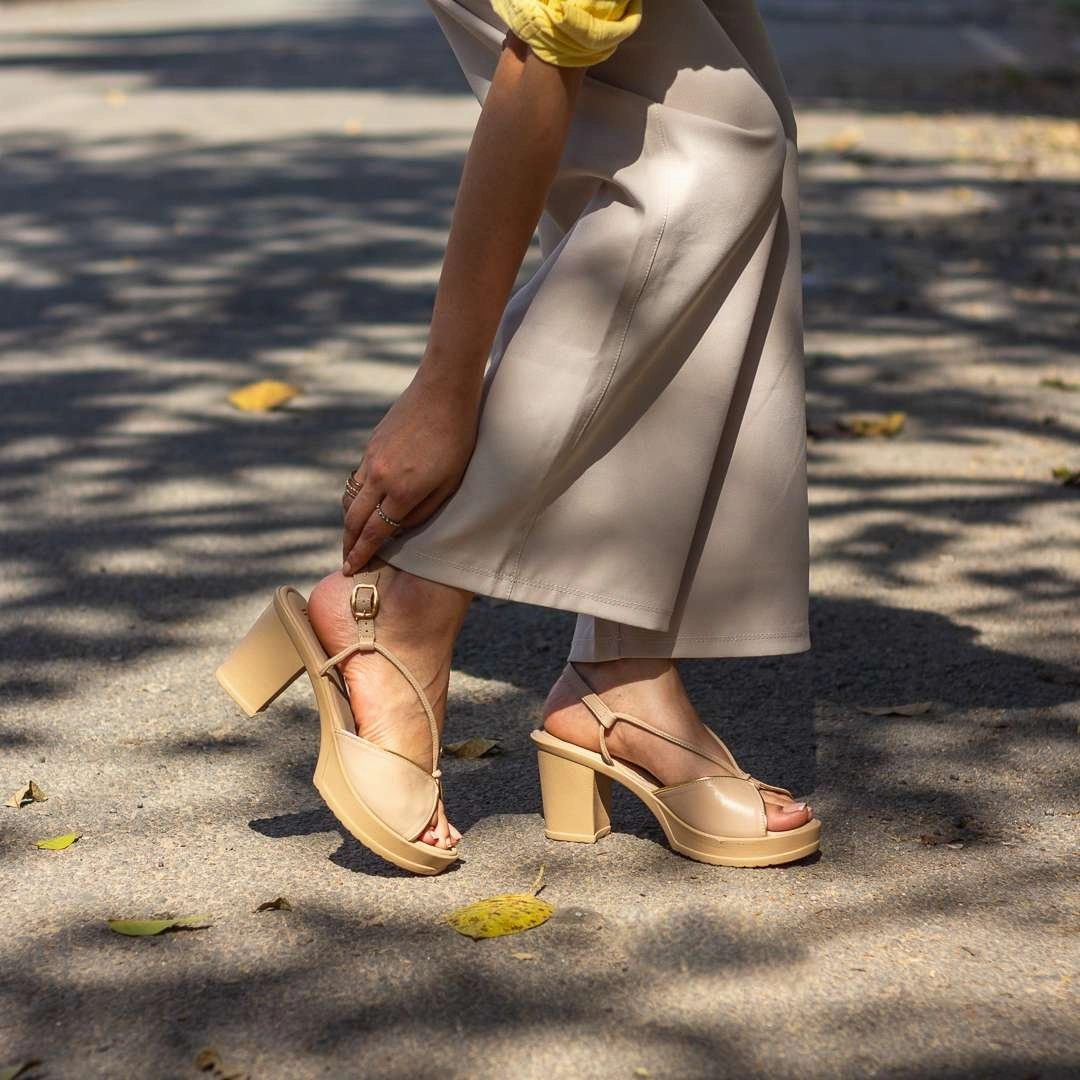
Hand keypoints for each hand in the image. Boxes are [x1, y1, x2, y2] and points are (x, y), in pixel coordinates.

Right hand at [341, 371, 480, 573]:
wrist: (443, 391)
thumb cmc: (457, 438)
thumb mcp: (450, 483)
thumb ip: (423, 511)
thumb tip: (398, 529)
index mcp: (403, 491)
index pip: (373, 532)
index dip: (360, 554)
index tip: (350, 568)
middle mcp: (380, 477)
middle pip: (353, 520)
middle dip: (347, 544)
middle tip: (345, 561)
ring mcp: (371, 459)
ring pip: (349, 499)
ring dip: (347, 521)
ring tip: (351, 536)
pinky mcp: (371, 445)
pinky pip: (356, 479)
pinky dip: (354, 497)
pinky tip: (362, 503)